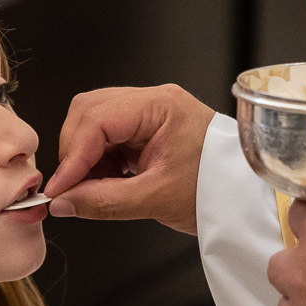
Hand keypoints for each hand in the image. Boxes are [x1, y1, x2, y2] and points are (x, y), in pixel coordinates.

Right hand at [42, 85, 214, 234]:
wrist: (245, 199)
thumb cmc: (218, 191)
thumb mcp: (157, 200)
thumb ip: (103, 201)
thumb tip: (63, 203)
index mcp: (162, 107)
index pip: (98, 120)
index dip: (73, 155)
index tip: (60, 187)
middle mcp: (154, 102)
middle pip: (90, 111)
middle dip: (74, 150)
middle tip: (71, 187)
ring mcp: (150, 113)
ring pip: (94, 122)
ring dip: (84, 156)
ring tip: (91, 188)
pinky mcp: (147, 129)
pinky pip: (108, 137)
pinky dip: (97, 160)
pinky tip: (104, 182)